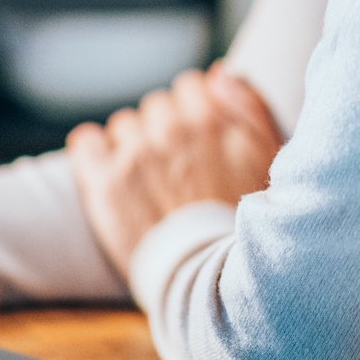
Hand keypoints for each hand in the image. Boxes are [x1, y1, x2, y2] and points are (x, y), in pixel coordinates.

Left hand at [66, 64, 283, 277]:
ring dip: (133, 147)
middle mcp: (174, 129)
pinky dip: (94, 155)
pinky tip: (111, 179)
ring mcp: (136, 153)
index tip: (198, 143)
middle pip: (158, 106)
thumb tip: (220, 73)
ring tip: (150, 186)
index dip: (195, 114)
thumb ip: (250, 105)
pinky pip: (87, 141)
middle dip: (166, 132)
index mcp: (214, 119)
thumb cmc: (247, 226)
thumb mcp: (272, 160)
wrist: (213, 286)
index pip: (191, 86)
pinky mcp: (104, 181)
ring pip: (125, 126)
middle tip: (178, 172)